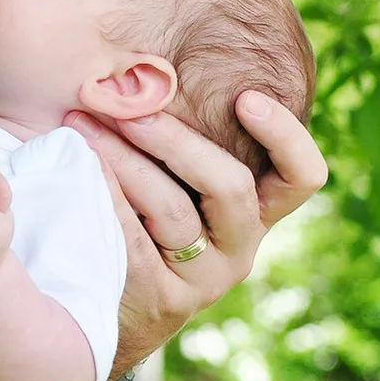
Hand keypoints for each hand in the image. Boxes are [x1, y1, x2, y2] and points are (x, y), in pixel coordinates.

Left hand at [64, 90, 327, 378]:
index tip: (246, 97)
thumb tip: (153, 72)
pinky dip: (105, 192)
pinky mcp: (161, 300)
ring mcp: (203, 280)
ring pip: (174, 210)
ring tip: (82, 123)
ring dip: (125, 158)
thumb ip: (186, 150)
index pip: (301, 179)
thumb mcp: (179, 191)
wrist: (113, 309)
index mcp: (253, 216)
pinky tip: (78, 163)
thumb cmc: (145, 229)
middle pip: (230, 186)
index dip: (286, 137)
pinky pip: (133, 237)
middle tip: (126, 104)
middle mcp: (239, 250)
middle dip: (174, 138)